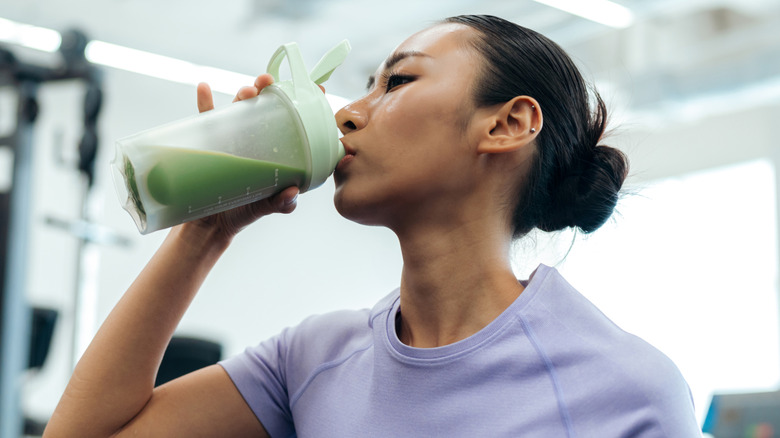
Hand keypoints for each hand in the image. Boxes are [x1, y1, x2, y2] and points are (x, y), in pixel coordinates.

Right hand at [183, 75, 298, 239]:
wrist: (211, 225)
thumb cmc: (244, 212)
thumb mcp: (265, 208)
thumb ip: (280, 204)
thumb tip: (292, 193)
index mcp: (275, 152)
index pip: (294, 124)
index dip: (305, 104)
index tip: (316, 89)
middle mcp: (256, 140)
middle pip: (265, 108)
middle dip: (268, 90)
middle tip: (269, 83)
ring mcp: (232, 139)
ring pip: (239, 108)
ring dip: (243, 94)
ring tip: (247, 91)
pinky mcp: (209, 143)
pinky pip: (206, 119)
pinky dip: (204, 102)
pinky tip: (203, 87)